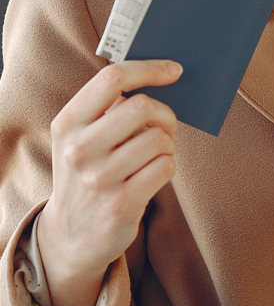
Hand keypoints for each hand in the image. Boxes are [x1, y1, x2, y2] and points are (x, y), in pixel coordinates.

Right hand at [37, 60, 181, 305]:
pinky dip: (168, 165)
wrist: (71, 236)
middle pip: (142, 106)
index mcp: (68, 124)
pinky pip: (166, 166)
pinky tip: (154, 173)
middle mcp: (78, 149)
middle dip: (164, 114)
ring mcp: (99, 178)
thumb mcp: (80, 138)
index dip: (149, 69)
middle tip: (164, 127)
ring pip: (159, 139)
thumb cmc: (87, 173)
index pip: (112, 78)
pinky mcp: (122, 203)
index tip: (174, 70)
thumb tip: (159, 75)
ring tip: (156, 154)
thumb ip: (107, 108)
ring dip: (167, 145)